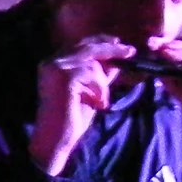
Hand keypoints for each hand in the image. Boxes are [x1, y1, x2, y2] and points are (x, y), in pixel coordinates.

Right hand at [31, 36, 135, 175]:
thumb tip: (116, 60)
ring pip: (92, 62)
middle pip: (88, 47)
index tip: (119, 44)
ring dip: (102, 82)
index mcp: (53, 63)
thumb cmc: (71, 118)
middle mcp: (51, 62)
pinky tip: (98, 104)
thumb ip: (98, 74)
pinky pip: (91, 74)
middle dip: (111, 50)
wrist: (56, 140)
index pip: (81, 44)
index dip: (101, 42)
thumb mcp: (90, 91)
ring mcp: (55, 68)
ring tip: (100, 102)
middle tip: (130, 52)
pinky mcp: (63, 78)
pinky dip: (99, 89)